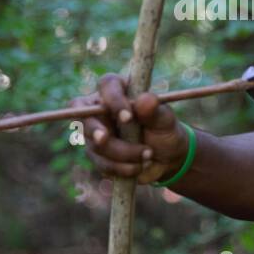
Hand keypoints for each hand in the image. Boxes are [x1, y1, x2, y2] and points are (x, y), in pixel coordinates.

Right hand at [72, 73, 188, 184]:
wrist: (167, 157)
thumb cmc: (165, 130)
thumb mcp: (165, 120)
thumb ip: (155, 110)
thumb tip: (145, 100)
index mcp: (120, 89)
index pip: (107, 85)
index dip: (113, 100)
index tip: (128, 117)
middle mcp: (102, 108)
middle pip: (86, 115)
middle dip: (96, 130)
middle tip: (105, 138)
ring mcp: (96, 132)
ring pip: (95, 144)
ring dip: (122, 154)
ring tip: (148, 155)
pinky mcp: (97, 153)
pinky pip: (101, 163)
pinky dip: (121, 168)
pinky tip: (139, 167)